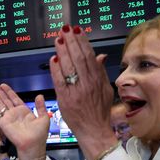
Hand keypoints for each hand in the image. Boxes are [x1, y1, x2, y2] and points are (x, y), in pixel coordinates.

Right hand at [0, 83, 48, 159]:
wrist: (32, 145)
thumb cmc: (39, 135)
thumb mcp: (44, 117)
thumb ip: (41, 106)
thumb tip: (39, 96)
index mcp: (24, 111)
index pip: (14, 98)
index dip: (9, 91)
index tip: (4, 86)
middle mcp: (15, 113)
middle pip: (5, 99)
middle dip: (0, 92)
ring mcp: (8, 118)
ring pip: (0, 104)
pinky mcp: (3, 123)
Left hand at [50, 25, 117, 159]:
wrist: (94, 130)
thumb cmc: (100, 111)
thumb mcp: (106, 90)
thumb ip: (101, 72)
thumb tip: (100, 56)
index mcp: (98, 80)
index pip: (89, 56)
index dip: (83, 41)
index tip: (77, 30)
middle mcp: (88, 84)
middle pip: (79, 58)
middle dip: (72, 42)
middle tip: (65, 29)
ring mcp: (76, 91)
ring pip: (69, 67)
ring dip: (63, 52)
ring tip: (58, 39)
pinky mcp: (65, 99)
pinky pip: (59, 81)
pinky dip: (56, 69)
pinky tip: (53, 59)